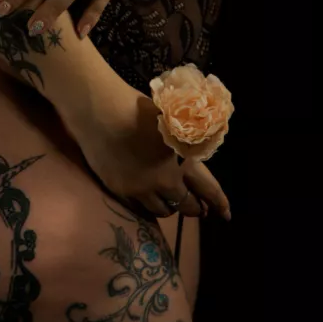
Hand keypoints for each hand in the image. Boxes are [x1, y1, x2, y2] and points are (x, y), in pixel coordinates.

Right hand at [62, 78, 231, 221]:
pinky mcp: (116, 189)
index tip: (224, 214)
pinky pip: (136, 207)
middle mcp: (159, 182)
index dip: (215, 202)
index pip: (204, 190)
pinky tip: (146, 197)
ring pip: (159, 210)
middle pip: (181, 205)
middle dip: (191, 207)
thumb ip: (184, 144)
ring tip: (169, 200)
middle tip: (196, 207)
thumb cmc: (135, 107)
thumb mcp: (170, 122)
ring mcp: (136, 189)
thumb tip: (192, 154)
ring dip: (168, 206)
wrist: (98, 110)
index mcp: (177, 164)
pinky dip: (145, 205)